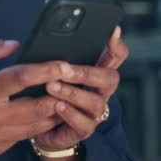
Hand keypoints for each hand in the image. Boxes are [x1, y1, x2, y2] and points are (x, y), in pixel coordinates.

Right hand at [0, 38, 70, 155]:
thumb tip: (18, 44)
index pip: (21, 78)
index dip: (46, 71)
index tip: (64, 66)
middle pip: (36, 107)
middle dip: (58, 98)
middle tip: (72, 87)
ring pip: (35, 127)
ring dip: (54, 114)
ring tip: (66, 102)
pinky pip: (24, 137)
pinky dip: (37, 126)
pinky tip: (45, 117)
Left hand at [31, 26, 129, 152]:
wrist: (43, 127)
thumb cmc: (51, 94)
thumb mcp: (55, 73)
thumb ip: (58, 58)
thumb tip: (47, 38)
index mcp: (96, 74)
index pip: (116, 57)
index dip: (117, 45)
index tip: (111, 31)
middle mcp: (101, 92)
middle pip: (110, 79)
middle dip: (87, 73)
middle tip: (64, 70)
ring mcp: (94, 112)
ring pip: (95, 102)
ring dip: (72, 93)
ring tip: (52, 87)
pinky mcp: (83, 129)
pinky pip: (84, 123)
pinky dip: (71, 114)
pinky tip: (57, 106)